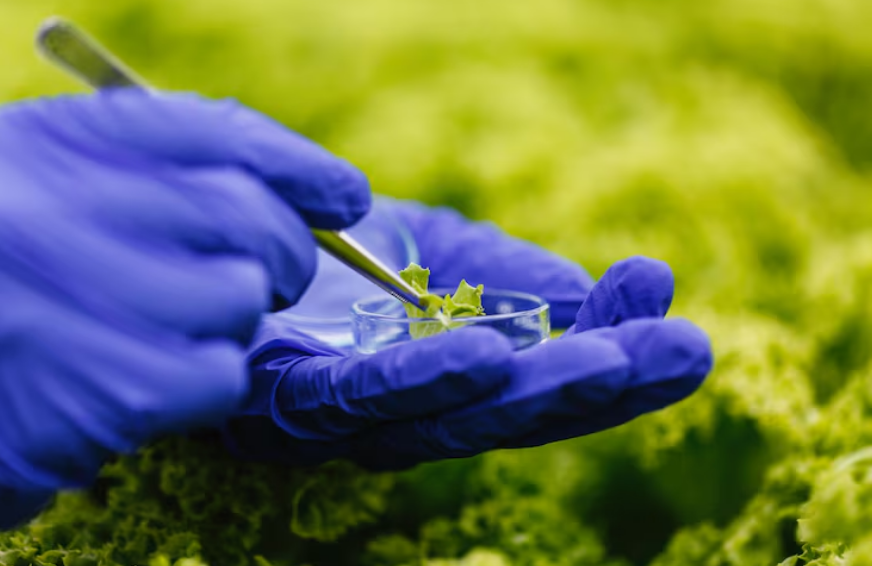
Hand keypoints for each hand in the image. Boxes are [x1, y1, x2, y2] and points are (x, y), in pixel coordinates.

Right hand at [0, 89, 368, 525]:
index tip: (345, 195)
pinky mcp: (109, 392)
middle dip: (284, 254)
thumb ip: (159, 176)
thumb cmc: (13, 282)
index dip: (298, 165)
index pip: (213, 132)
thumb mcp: (57, 193)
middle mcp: (62, 207)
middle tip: (272, 279)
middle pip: (247, 214)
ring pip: (242, 299)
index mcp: (54, 148)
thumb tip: (322, 194)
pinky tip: (148, 383)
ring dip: (230, 323)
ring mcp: (80, 297)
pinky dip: (206, 382)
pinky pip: (221, 375)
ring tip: (163, 334)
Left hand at [224, 203, 711, 469]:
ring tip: (608, 361)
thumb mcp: (442, 250)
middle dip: (601, 385)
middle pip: (512, 415)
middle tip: (684, 349)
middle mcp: (407, 416)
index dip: (616, 362)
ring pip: (448, 420)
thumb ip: (513, 279)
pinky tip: (485, 356)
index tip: (679, 321)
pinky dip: (423, 380)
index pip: (546, 383)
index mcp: (452, 382)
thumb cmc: (339, 253)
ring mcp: (345, 420)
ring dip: (533, 391)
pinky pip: (355, 396)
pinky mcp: (280, 401)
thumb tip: (603, 297)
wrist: (230, 225)